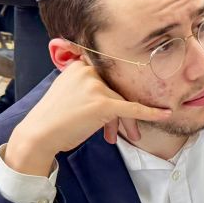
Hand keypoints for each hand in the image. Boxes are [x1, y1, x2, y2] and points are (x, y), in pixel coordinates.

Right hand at [4, 60, 170, 176]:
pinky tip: (165, 114)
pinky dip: (150, 113)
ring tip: (130, 137)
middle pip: (118, 89)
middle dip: (124, 112)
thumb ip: (88, 86)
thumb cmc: (54, 119)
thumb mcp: (68, 92)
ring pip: (123, 102)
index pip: (109, 76)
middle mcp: (87, 71)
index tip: (126, 102)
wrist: (38, 135)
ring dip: (127, 122)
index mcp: (79, 65)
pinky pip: (131, 108)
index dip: (119, 91)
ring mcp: (95, 86)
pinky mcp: (102, 103)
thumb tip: (112, 93)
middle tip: (130, 131)